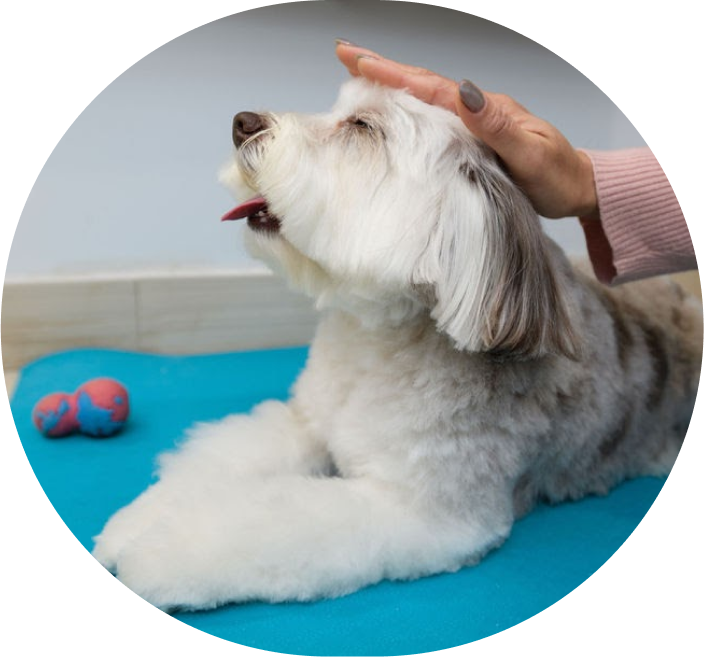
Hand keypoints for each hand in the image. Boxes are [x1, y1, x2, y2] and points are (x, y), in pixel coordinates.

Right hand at [336, 42, 597, 219]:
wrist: (575, 188)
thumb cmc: (557, 176)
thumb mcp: (532, 154)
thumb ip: (498, 127)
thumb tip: (466, 93)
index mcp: (486, 109)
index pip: (433, 87)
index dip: (394, 74)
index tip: (359, 60)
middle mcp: (475, 111)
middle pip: (423, 84)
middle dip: (382, 69)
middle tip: (344, 54)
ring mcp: (472, 125)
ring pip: (424, 99)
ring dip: (390, 85)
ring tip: (357, 73)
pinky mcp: (470, 141)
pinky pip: (432, 120)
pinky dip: (407, 110)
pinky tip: (392, 110)